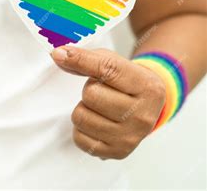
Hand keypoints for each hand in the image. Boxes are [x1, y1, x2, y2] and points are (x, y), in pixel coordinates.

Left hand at [51, 47, 165, 159]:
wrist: (147, 108)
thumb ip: (87, 58)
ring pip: (81, 117)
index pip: (108, 69)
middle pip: (91, 95)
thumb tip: (58, 55)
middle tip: (100, 91)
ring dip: (83, 109)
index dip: (80, 59)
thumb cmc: (127, 82)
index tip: (59, 54)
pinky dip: (81, 128)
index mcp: (147, 87)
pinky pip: (79, 138)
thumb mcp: (116, 64)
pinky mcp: (116, 152)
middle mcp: (142, 115)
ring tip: (98, 107)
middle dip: (88, 90)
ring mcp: (130, 137)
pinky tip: (96, 122)